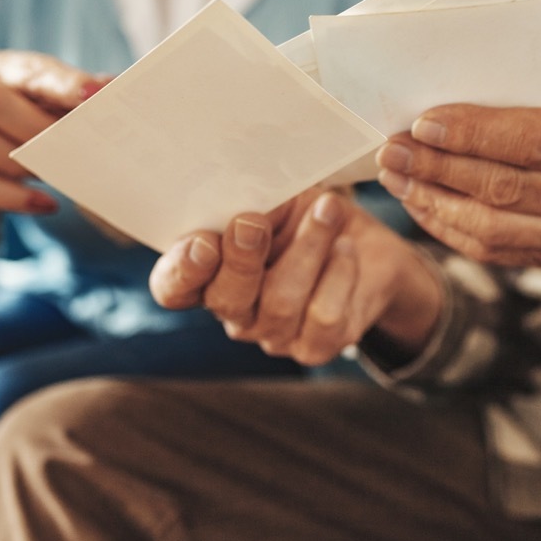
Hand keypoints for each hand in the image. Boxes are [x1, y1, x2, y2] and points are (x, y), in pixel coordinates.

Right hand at [0, 50, 111, 275]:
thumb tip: (120, 99)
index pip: (32, 71)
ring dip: (19, 160)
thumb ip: (80, 104)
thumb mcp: (51, 110)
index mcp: (4, 68)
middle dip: (35, 126)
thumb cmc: (26, 128)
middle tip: (73, 148)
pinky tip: (47, 204)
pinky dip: (11, 195)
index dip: (65, 84)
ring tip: (57, 176)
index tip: (97, 96)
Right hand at [150, 189, 443, 365]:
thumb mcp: (276, 198)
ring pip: (280, 303)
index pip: (174, 287)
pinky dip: (338, 274)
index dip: (182, 272)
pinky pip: (323, 316)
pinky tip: (345, 246)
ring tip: (327, 210)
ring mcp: (274, 334)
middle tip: (254, 221)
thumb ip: (249, 200)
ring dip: (306, 247)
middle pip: (225, 298)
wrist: (367, 248)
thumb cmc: (307, 218)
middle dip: (241, 259)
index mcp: (209, 274)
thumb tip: (240, 194)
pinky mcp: (317, 346)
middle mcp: (235, 312)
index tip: (202, 245)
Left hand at [374, 94, 540, 266]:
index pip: (534, 140)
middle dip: (438, 166)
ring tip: (395, 175)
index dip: (476, 132)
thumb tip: (455, 80)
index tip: (425, 121)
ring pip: (488, 226)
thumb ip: (538, 93)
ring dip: (431, 200)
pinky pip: (487, 250)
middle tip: (393, 147)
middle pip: (502, 186)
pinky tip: (417, 202)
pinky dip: (445, 225)